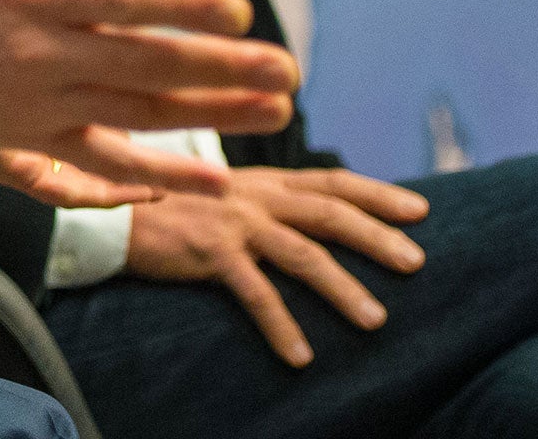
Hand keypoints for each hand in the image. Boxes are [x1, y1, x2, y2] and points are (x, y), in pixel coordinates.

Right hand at [0, 0, 298, 203]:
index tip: (239, 10)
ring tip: (274, 108)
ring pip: (138, 116)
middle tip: (285, 67)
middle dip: (220, 69)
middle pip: (144, 65)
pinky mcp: (33, 146)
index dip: (181, 6)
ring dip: (212, 116)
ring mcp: (38, 108)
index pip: (119, 0)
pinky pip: (103, 167)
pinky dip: (157, 179)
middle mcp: (38, 55)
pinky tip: (211, 180)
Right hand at [126, 166, 429, 366]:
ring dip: (343, 287)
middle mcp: (254, 195)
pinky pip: (256, 293)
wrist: (116, 215)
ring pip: (302, 254)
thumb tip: (317, 219)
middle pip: (328, 212)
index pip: (331, 181)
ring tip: (375, 320)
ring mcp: (234, 222)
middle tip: (417, 262)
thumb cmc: (174, 209)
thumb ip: (269, 202)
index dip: (377, 193)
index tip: (421, 209)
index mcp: (263, 181)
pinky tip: (300, 356)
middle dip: (376, 235)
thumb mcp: (227, 196)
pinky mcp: (211, 251)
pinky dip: (281, 325)